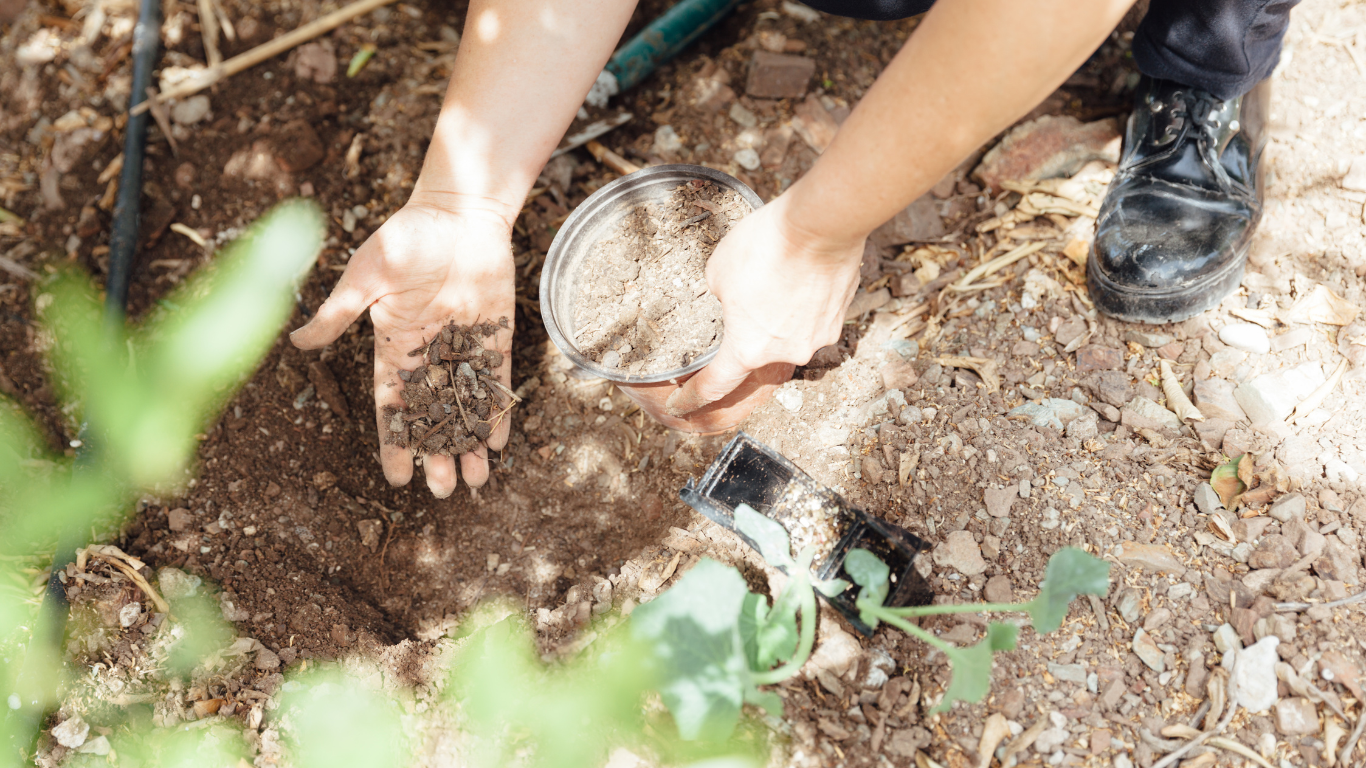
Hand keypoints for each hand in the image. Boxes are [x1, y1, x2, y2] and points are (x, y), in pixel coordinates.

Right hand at [290, 203, 514, 497]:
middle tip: (443, 489)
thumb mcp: (368, 275)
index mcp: (392, 342)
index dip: (395, 441)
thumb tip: (299, 342)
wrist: (460, 210)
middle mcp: (427, 352)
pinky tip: (500, 442)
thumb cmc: (408, 237)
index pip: (391, 404)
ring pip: (465, 405)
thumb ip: (340, 312)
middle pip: (431, 414)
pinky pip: (496, 382)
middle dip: (437, 453)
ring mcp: (463, 345)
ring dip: (470, 442)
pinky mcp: (496, 335)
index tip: (398, 478)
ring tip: (476, 480)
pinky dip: (498, 411)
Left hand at [629, 197, 864, 425]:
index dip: (693, 397)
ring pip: (786, 340)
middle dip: (744, 341)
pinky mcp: (837, 320)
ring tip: (771, 288)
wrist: (821, 224)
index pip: (715, 385)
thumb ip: (717, 298)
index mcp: (747, 348)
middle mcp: (784, 353)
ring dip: (775, 322)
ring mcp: (815, 339)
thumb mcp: (717, 272)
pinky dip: (800, 309)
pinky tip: (795, 282)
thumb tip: (726, 302)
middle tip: (737, 318)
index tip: (681, 404)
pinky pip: (810, 323)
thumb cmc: (765, 246)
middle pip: (756, 359)